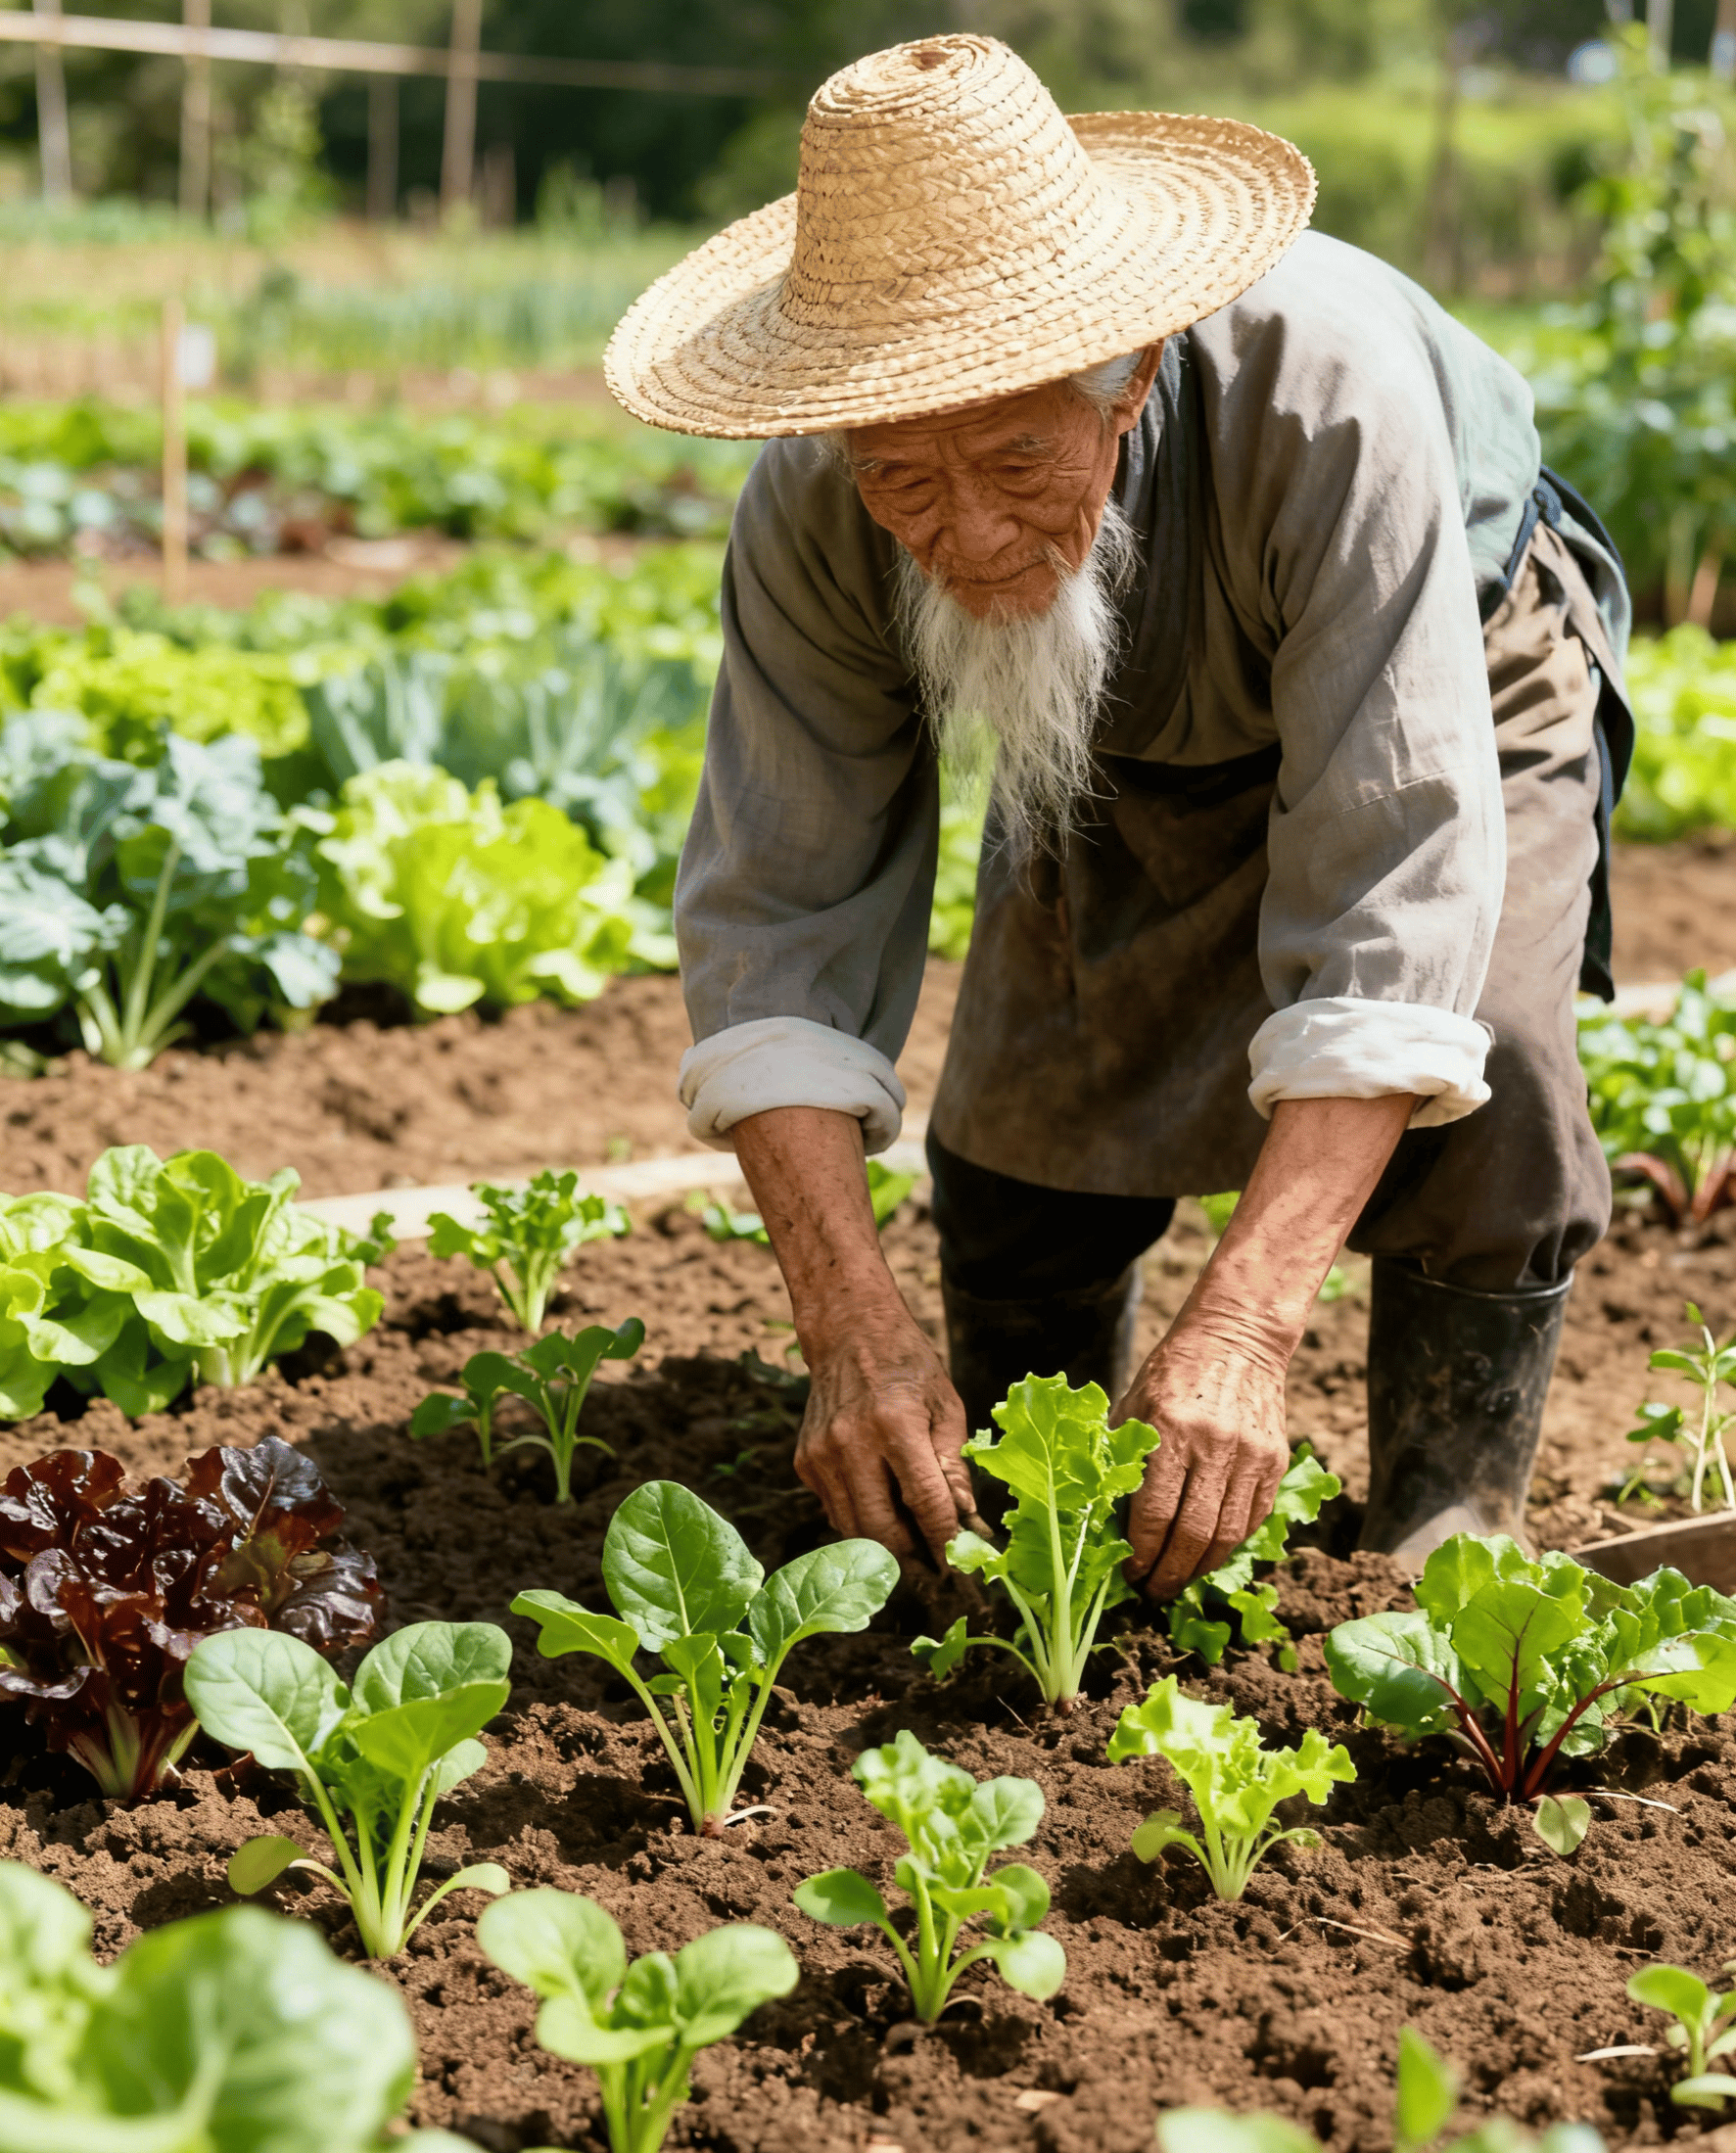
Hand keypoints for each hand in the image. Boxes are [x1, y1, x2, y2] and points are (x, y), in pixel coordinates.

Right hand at [793, 1303, 977, 1566]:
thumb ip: (954, 1467)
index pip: (925, 1503)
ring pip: (855, 1530)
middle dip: (913, 1561)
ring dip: (887, 1549)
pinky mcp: (804, 1463)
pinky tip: (884, 1515)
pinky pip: (836, 1511)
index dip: (945, 1541)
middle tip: (937, 1572)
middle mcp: (851, 1444)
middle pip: (882, 1531)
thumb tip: (967, 1522)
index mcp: (894, 1425)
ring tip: (915, 1553)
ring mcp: (821, 1456)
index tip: (961, 1567)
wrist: (848, 1332)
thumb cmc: (907, 1365)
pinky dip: (862, 1523)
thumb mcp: (945, 1406)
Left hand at [1117, 1312, 1291, 1599]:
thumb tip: (1102, 1517)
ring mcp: (1250, 1454)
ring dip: (1202, 1567)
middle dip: (1171, 1573)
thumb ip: (1120, 1458)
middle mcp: (1213, 1444)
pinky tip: (1210, 1553)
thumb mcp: (1132, 1405)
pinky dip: (1231, 1543)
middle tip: (1155, 1591)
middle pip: (1194, 1533)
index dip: (1141, 1554)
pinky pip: (1254, 1518)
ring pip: (1228, 1534)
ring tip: (1180, 1579)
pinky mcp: (1275, 1460)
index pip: (1154, 1513)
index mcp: (1169, 1429)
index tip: (1130, 1573)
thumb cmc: (1171, 1372)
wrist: (1236, 1338)